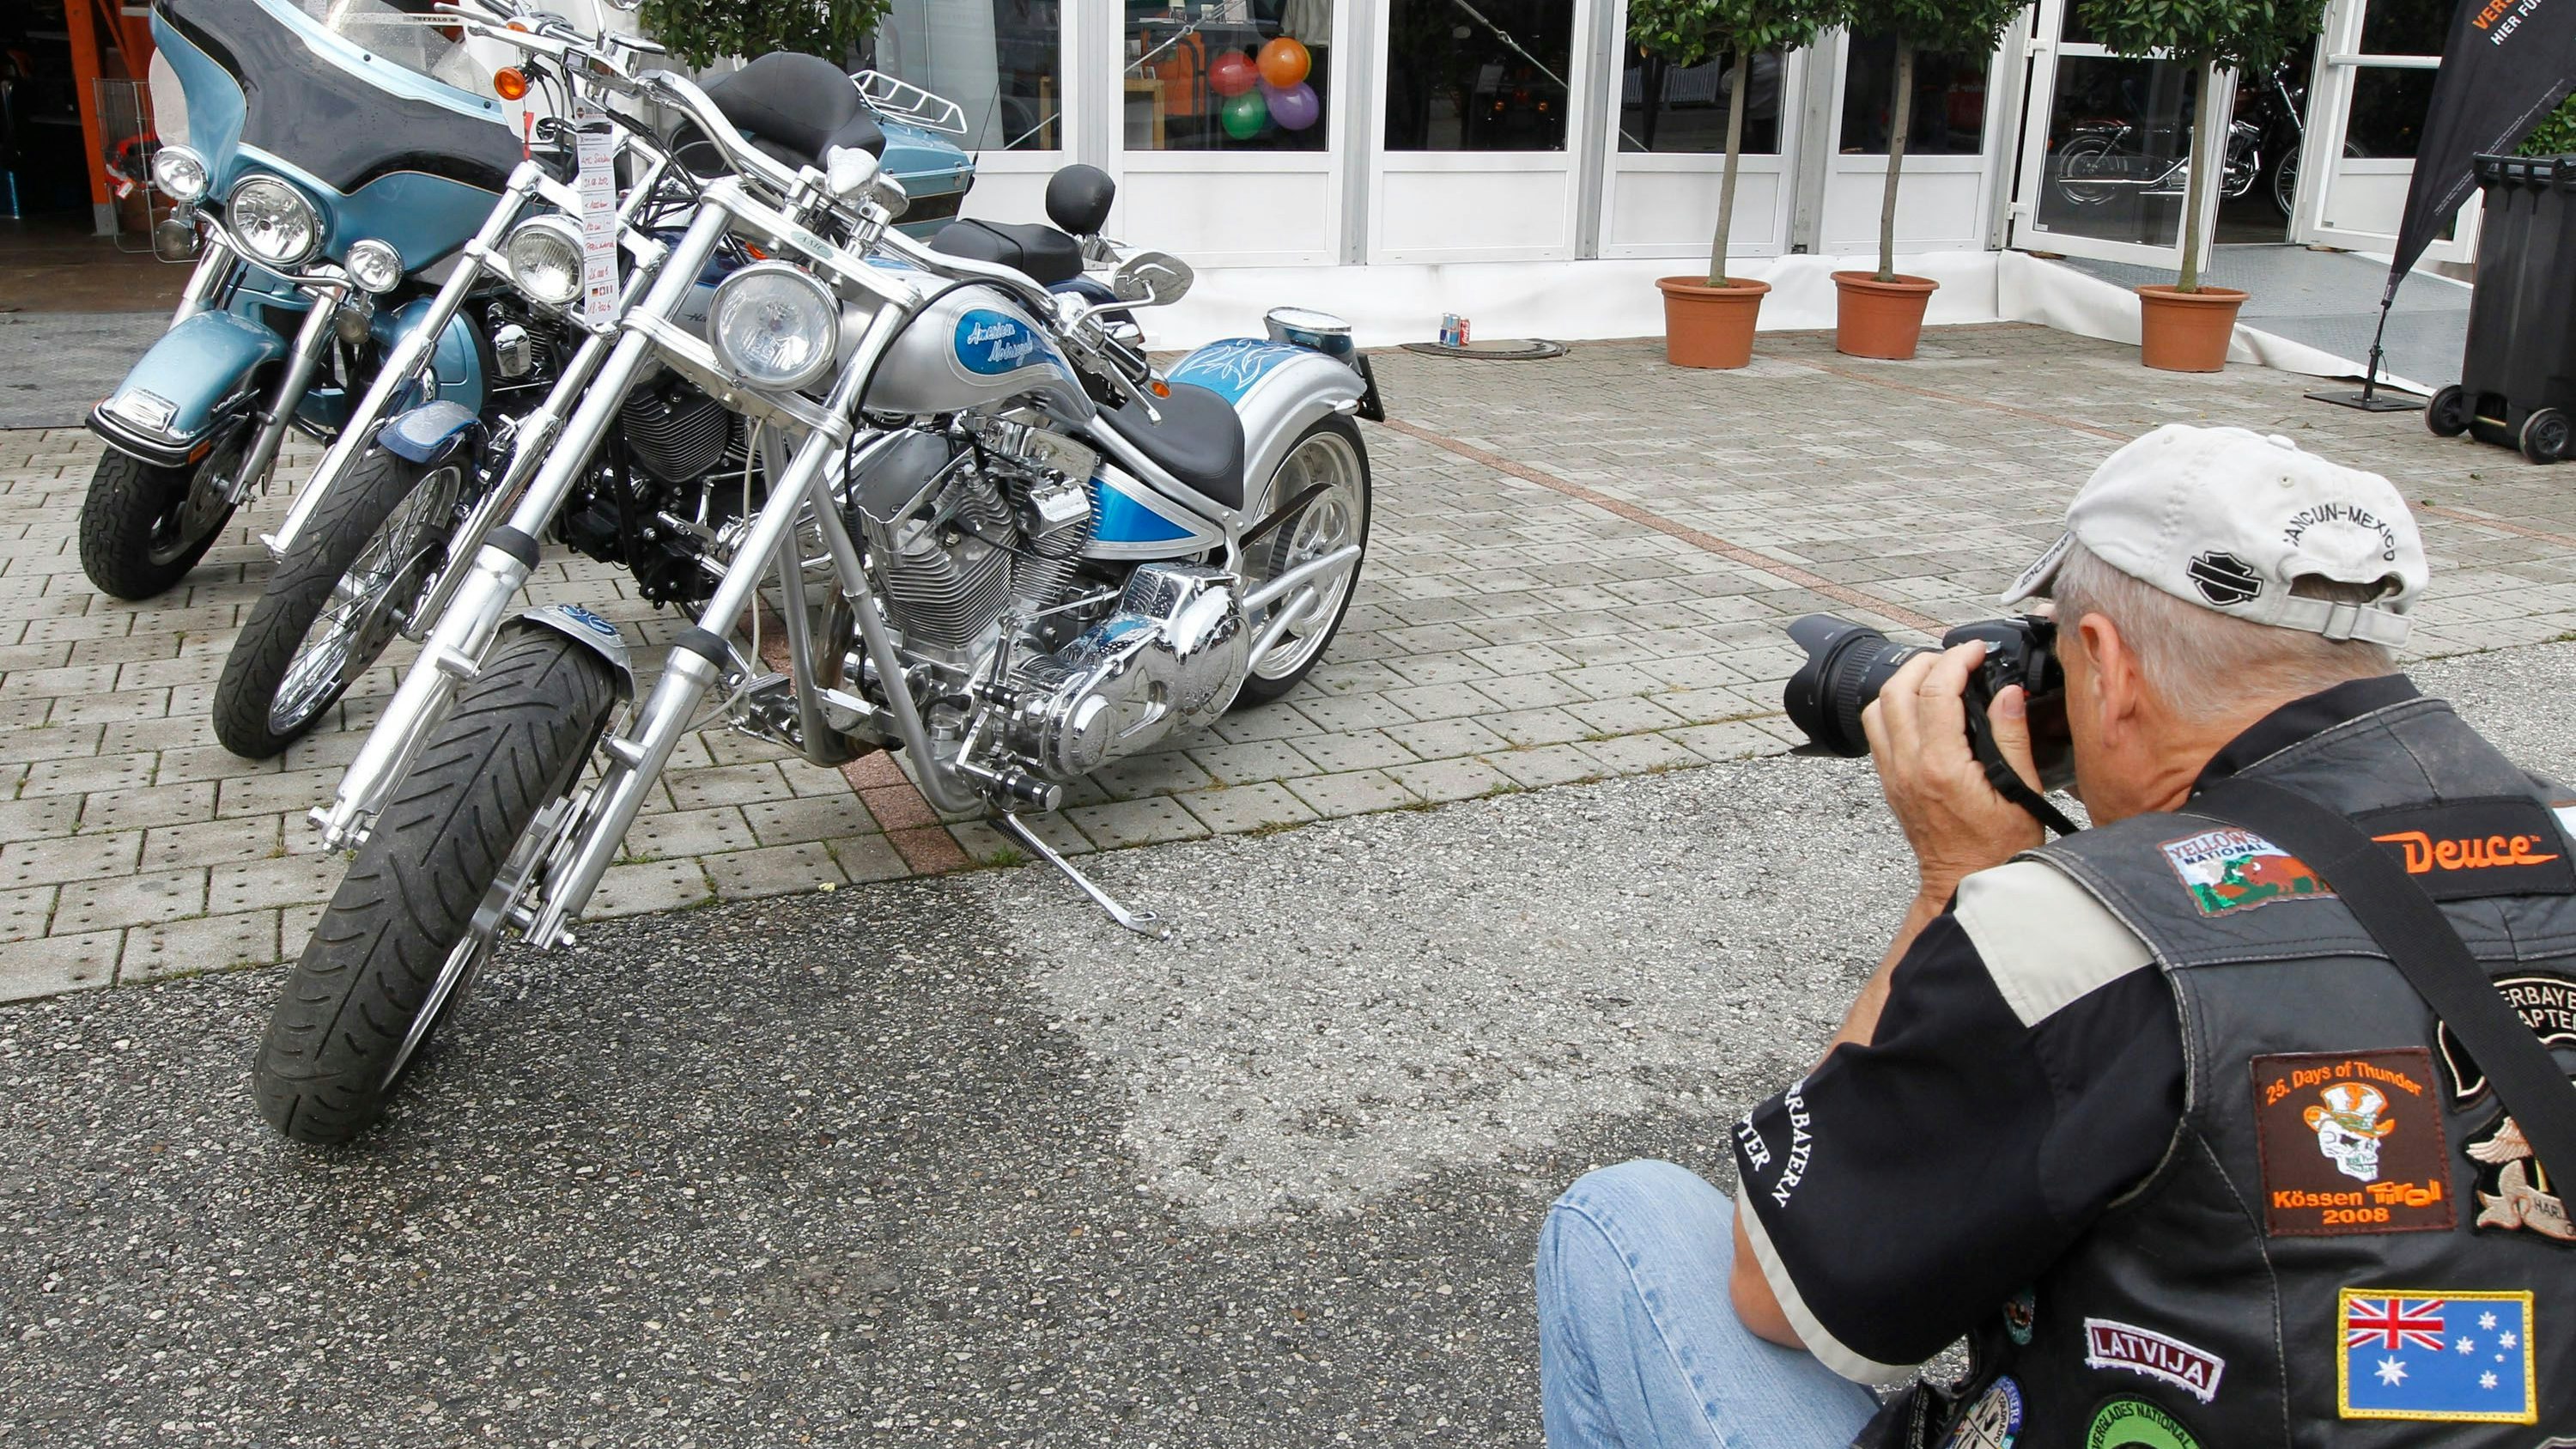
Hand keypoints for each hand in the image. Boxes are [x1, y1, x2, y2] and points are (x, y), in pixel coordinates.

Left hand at [1860, 640, 2045, 904]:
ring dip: (1903, 682)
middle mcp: (1908, 767)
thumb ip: (2012, 738)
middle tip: (1955, 657)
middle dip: (1924, 662)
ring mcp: (1894, 775)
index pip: (1937, 692)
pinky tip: (1922, 707)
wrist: (1964, 885)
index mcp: (1942, 767)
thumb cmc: (1997, 851)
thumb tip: (2008, 693)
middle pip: (1896, 690)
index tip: (1975, 651)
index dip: (1956, 660)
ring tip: (1935, 675)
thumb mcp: (2022, 794)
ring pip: (1877, 709)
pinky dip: (1893, 707)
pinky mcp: (1890, 783)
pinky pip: (1877, 732)